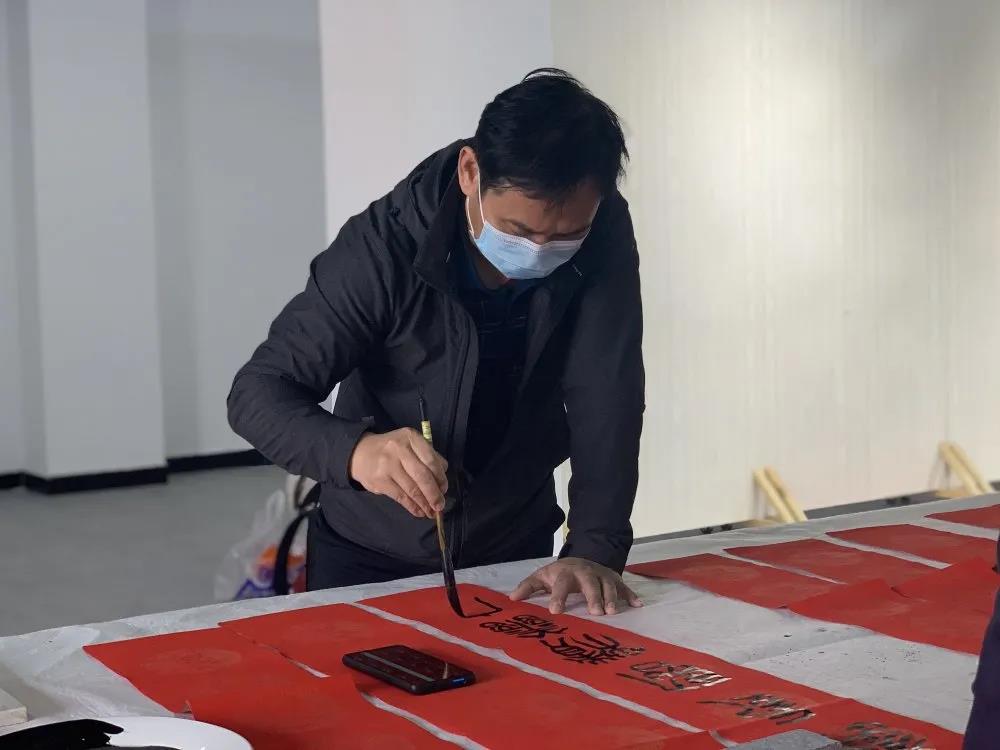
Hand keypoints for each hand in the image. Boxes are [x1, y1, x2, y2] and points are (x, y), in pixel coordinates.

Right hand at [348, 428, 448, 518]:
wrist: (360, 453)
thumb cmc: (391, 450)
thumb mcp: (409, 444)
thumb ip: (427, 457)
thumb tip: (442, 482)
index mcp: (411, 438)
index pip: (431, 460)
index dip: (440, 478)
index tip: (444, 490)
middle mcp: (399, 449)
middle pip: (423, 476)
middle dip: (434, 494)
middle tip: (440, 506)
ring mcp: (388, 465)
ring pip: (412, 489)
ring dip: (424, 504)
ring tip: (431, 512)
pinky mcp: (380, 481)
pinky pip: (401, 497)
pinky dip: (412, 507)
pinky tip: (418, 512)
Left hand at [510, 557, 642, 615]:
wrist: (579, 559)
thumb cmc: (558, 574)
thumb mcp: (542, 577)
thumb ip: (528, 587)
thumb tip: (511, 598)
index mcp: (566, 573)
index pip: (561, 585)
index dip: (558, 597)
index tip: (555, 611)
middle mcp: (585, 572)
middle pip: (590, 583)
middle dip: (593, 596)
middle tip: (596, 613)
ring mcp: (601, 574)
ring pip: (608, 584)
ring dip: (612, 597)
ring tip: (613, 613)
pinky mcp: (614, 579)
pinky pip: (624, 586)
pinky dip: (630, 595)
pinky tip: (638, 605)